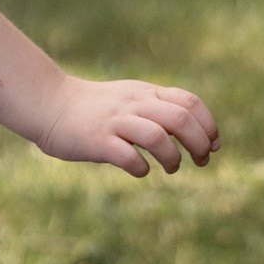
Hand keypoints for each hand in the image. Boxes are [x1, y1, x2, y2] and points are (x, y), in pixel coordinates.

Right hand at [36, 76, 216, 177]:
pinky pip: (127, 156)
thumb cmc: (96, 108)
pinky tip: (139, 170)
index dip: (209, 125)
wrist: (49, 104)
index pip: (190, 102)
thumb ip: (160, 109)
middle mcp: (134, 104)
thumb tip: (197, 135)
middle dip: (199, 144)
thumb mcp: (131, 98)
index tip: (214, 145)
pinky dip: (141, 168)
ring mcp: (115, 122)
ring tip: (171, 168)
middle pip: (180, 119)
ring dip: (172, 157)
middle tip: (200, 161)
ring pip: (157, 137)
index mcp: (146, 93)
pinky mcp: (97, 140)